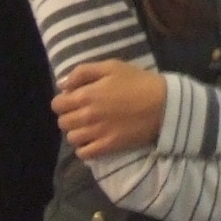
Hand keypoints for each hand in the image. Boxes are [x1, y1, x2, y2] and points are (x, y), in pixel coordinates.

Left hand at [52, 60, 167, 158]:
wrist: (164, 104)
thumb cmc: (137, 82)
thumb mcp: (111, 66)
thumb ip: (82, 72)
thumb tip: (62, 85)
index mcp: (86, 95)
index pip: (57, 104)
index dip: (63, 101)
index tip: (74, 99)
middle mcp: (87, 116)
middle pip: (62, 122)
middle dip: (69, 116)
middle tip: (82, 113)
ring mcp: (97, 133)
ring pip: (71, 138)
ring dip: (76, 132)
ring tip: (88, 127)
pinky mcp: (108, 147)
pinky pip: (84, 154)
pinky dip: (84, 149)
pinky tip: (93, 141)